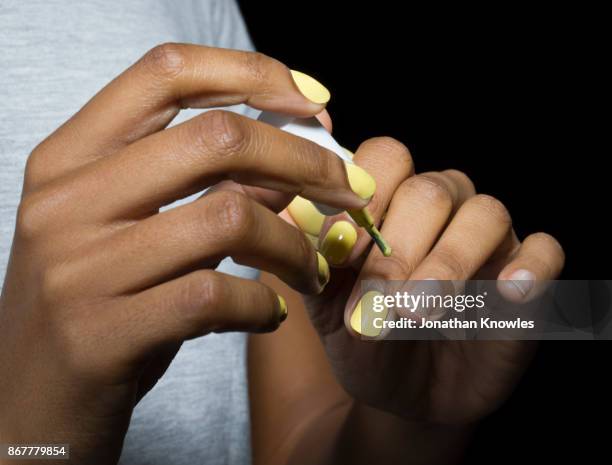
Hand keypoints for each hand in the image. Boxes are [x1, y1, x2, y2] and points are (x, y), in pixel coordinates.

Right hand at [0, 44, 369, 462]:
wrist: (33, 400)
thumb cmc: (98, 302)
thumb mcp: (134, 230)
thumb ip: (207, 185)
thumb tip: (297, 157)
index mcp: (70, 158)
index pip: (167, 73)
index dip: (252, 73)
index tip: (312, 103)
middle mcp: (68, 201)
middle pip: (217, 138)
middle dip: (304, 159)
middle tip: (349, 189)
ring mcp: (80, 267)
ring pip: (230, 218)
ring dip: (295, 245)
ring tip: (313, 270)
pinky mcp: (103, 333)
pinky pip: (216, 297)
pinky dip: (262, 305)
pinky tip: (271, 316)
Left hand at [287, 137, 564, 424]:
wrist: (402, 395)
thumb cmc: (361, 340)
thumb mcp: (324, 302)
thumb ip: (311, 254)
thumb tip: (288, 208)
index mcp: (392, 202)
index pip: (386, 158)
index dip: (364, 198)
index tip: (341, 252)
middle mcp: (443, 208)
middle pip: (431, 190)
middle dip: (399, 248)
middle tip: (376, 304)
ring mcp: (488, 239)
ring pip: (485, 214)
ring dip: (447, 263)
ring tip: (416, 312)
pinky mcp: (527, 275)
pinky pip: (545, 251)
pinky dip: (531, 267)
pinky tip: (507, 294)